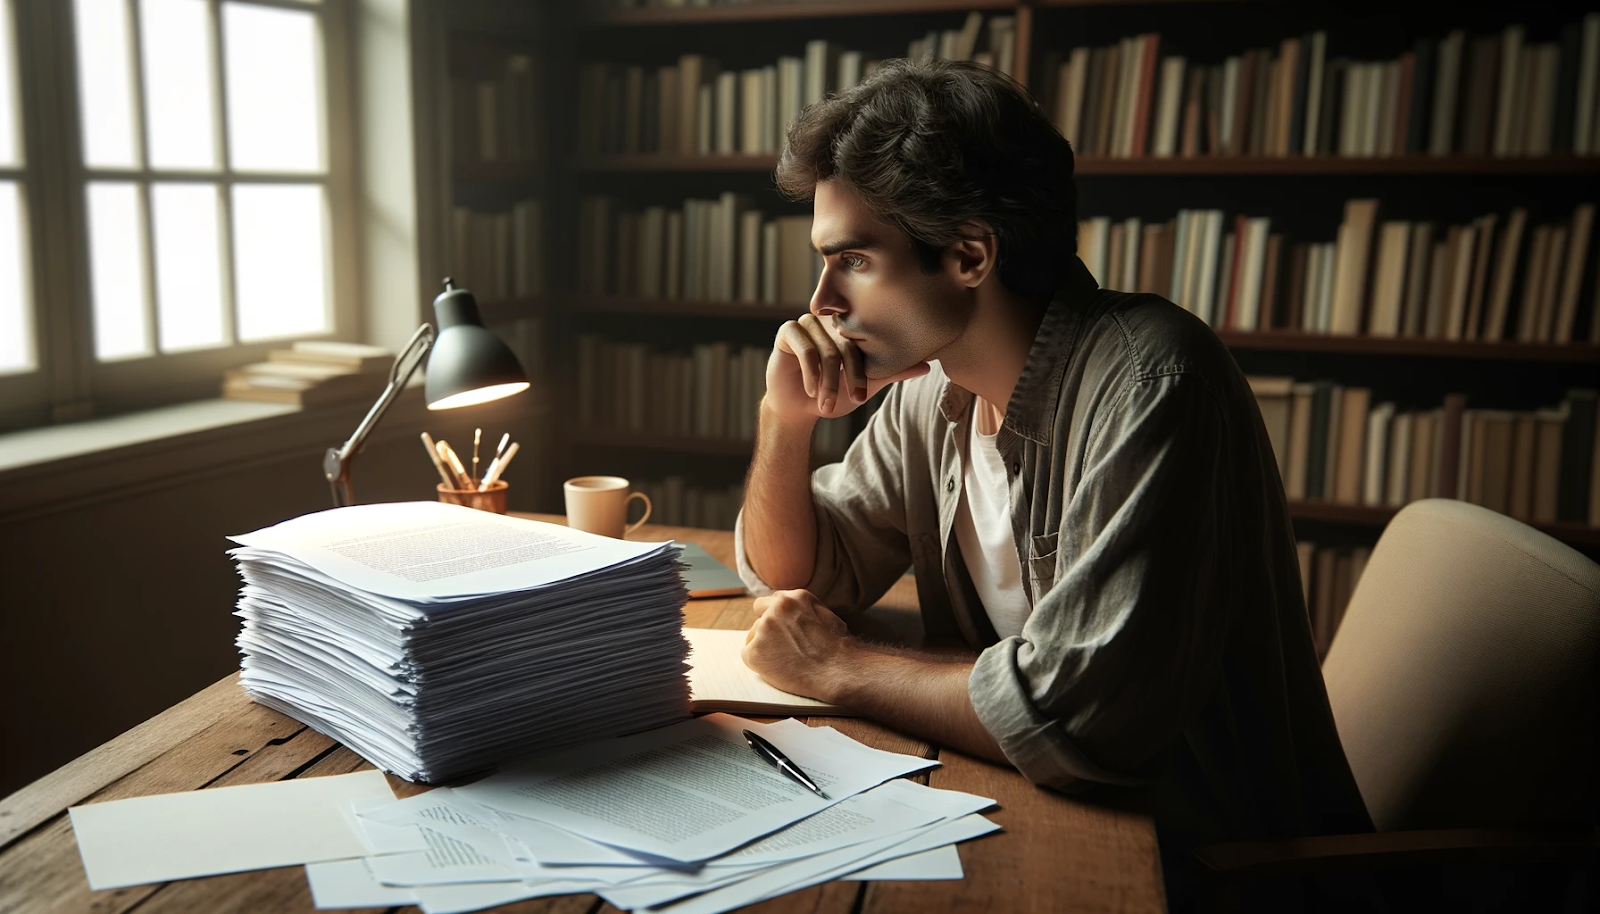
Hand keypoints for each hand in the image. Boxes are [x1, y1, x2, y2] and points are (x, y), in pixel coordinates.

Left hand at [742, 589, 857, 700]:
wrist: (836, 671)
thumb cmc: (838, 649)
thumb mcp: (826, 616)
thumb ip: (805, 610)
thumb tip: (795, 613)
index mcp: (794, 598)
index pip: (773, 601)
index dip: (778, 617)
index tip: (782, 629)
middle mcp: (776, 608)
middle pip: (760, 614)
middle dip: (768, 628)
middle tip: (779, 645)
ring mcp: (763, 629)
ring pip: (754, 635)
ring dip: (765, 646)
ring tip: (786, 661)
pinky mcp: (754, 651)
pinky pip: (749, 654)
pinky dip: (759, 663)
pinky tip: (778, 668)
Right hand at [764, 314, 928, 421]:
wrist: (798, 409)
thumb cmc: (833, 394)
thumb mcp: (865, 384)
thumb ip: (892, 372)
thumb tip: (928, 366)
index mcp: (850, 329)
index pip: (864, 342)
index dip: (862, 372)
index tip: (860, 396)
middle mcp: (830, 321)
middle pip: (845, 345)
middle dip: (846, 378)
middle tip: (846, 402)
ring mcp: (808, 323)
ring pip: (825, 351)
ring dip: (827, 382)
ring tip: (825, 403)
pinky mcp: (788, 331)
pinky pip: (805, 349)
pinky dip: (810, 374)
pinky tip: (811, 391)